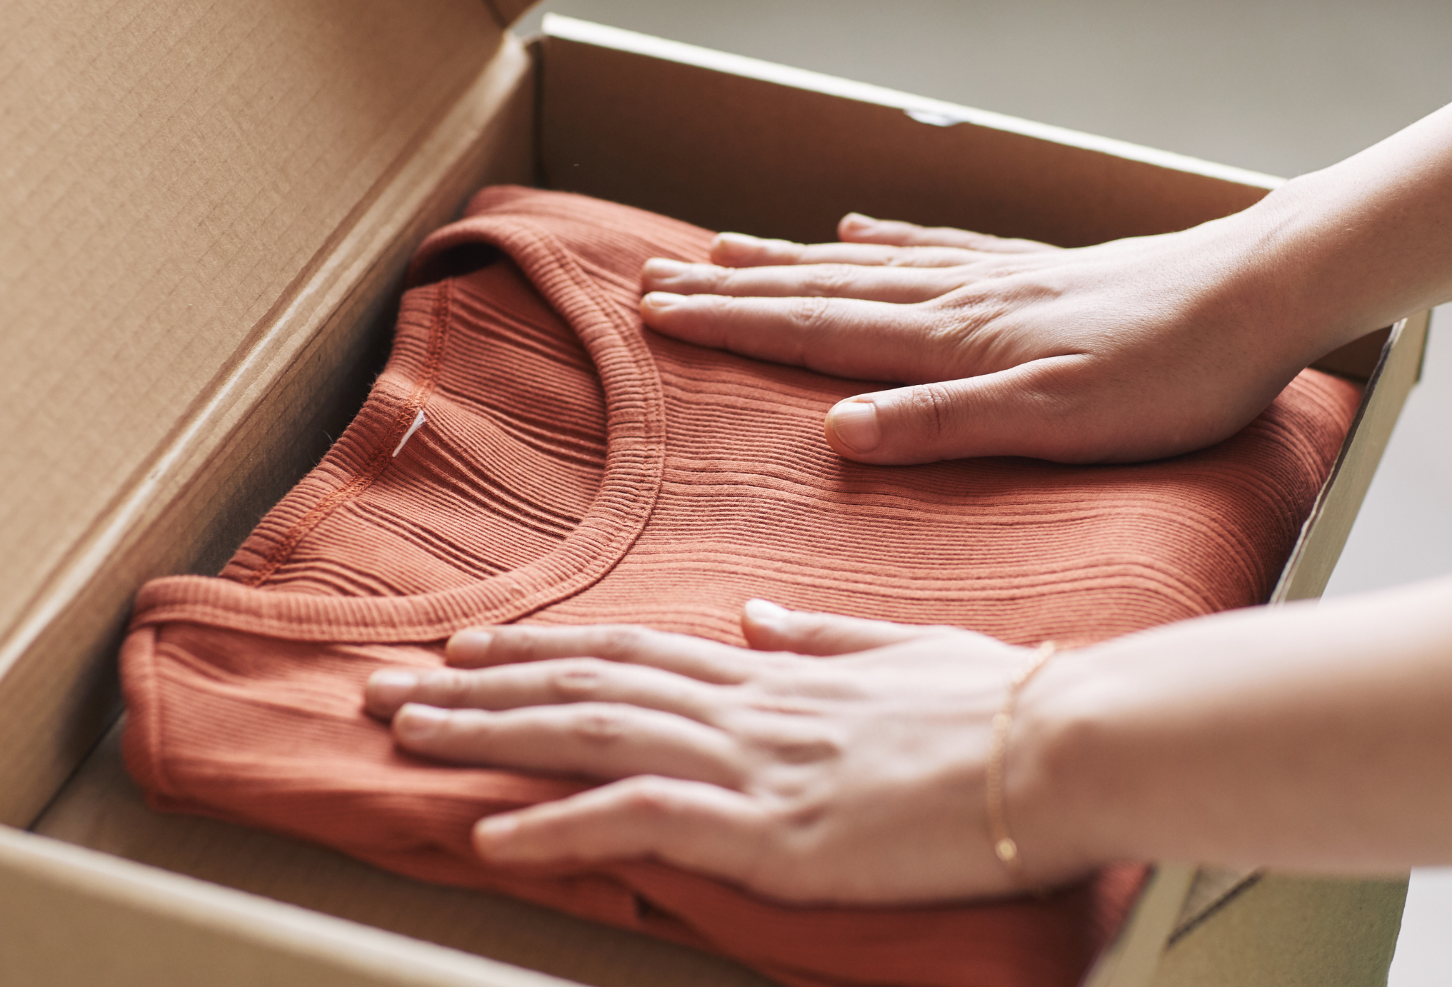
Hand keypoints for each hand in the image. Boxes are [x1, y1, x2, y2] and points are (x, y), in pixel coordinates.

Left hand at [362, 601, 1082, 904]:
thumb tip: (756, 620)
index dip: (540, 647)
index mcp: (776, 670)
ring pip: (589, 734)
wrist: (1068, 743)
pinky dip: (555, 822)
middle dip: (476, 687)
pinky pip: (638, 817)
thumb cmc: (1003, 707)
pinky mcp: (771, 828)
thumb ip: (821, 637)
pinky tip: (489, 830)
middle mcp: (746, 705)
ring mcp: (752, 763)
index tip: (471, 645)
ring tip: (401, 739)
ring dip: (485, 737)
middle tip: (384, 687)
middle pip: (584, 684)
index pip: (632, 650)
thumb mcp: (904, 653)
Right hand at [636, 211, 1334, 464]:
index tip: (657, 315)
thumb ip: (942, 426)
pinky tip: (857, 227)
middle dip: (734, 290)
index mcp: (952, 342)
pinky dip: (884, 239)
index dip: (733, 326)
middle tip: (655, 280)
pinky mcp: (1034, 271)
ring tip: (724, 248)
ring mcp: (993, 278)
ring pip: (865, 266)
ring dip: (787, 261)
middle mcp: (957, 299)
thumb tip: (835, 433)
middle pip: (822, 291)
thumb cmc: (1167, 377)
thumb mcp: (1054, 424)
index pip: (816, 334)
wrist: (1259, 295)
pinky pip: (934, 247)